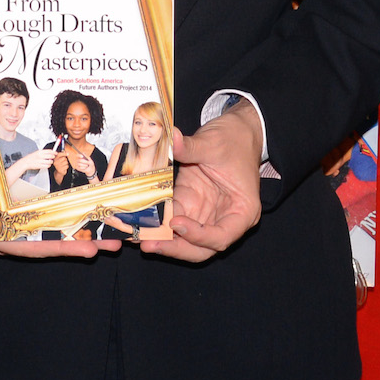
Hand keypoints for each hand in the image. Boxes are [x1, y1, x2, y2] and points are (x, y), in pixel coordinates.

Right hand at [0, 129, 110, 258]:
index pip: (24, 244)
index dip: (53, 246)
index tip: (83, 247)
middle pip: (42, 246)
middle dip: (75, 245)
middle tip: (109, 245)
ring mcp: (7, 232)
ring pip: (46, 240)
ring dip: (75, 238)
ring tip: (108, 239)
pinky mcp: (13, 224)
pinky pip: (42, 229)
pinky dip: (63, 228)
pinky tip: (88, 226)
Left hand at [154, 103, 264, 263]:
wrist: (236, 131)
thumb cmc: (234, 140)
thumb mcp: (214, 143)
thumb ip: (191, 147)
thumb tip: (172, 139)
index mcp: (242, 211)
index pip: (221, 236)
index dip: (198, 235)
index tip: (176, 222)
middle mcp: (224, 219)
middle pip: (201, 248)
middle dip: (174, 248)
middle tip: (148, 243)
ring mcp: (205, 215)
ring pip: (184, 241)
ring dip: (162, 241)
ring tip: (137, 237)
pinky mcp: (189, 206)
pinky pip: (172, 222)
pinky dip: (157, 224)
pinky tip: (138, 222)